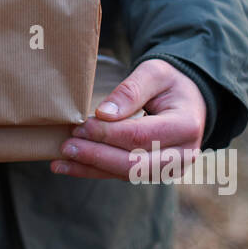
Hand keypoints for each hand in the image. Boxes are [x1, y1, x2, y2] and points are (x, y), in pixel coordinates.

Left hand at [51, 58, 205, 179]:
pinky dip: (94, 171)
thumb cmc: (169, 83)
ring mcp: (169, 167)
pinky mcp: (154, 172)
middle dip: (97, 156)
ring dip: (91, 168)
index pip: (141, 135)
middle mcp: (182, 154)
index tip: (81, 126)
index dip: (108, 133)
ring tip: (60, 160)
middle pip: (135, 164)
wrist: (188, 100)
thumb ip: (131, 90)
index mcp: (186, 126)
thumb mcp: (154, 73)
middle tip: (67, 146)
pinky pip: (122, 174)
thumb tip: (103, 114)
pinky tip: (68, 167)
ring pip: (127, 174)